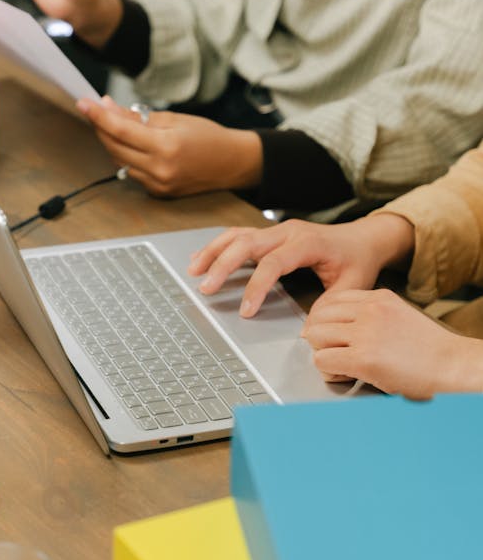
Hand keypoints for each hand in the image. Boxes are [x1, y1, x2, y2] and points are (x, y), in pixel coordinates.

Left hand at [76, 97, 262, 195]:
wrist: (232, 163)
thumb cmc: (209, 137)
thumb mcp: (175, 119)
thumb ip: (140, 117)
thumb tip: (111, 110)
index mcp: (166, 147)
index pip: (121, 130)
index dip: (99, 116)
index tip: (84, 104)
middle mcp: (159, 170)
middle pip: (115, 147)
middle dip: (101, 127)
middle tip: (95, 109)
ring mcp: (158, 184)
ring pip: (120, 161)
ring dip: (112, 142)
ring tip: (113, 122)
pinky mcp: (158, 193)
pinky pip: (132, 172)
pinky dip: (126, 156)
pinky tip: (129, 143)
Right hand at [188, 214, 414, 315]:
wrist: (364, 238)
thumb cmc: (358, 261)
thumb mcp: (353, 285)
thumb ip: (330, 305)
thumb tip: (307, 329)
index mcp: (308, 243)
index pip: (273, 263)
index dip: (256, 286)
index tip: (245, 311)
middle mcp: (289, 232)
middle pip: (247, 243)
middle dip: (223, 265)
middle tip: (205, 288)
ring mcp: (277, 231)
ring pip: (238, 235)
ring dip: (214, 252)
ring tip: (194, 271)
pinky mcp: (271, 234)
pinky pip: (239, 235)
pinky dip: (219, 246)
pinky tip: (203, 258)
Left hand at [303, 288, 482, 397]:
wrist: (452, 366)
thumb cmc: (429, 350)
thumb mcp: (398, 317)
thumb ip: (370, 317)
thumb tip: (337, 330)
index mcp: (379, 298)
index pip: (331, 300)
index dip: (326, 322)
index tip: (333, 337)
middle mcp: (370, 310)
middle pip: (317, 317)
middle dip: (320, 338)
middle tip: (336, 354)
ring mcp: (366, 333)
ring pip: (314, 336)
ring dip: (322, 354)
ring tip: (342, 365)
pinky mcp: (363, 358)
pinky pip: (322, 360)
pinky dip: (329, 372)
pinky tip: (347, 376)